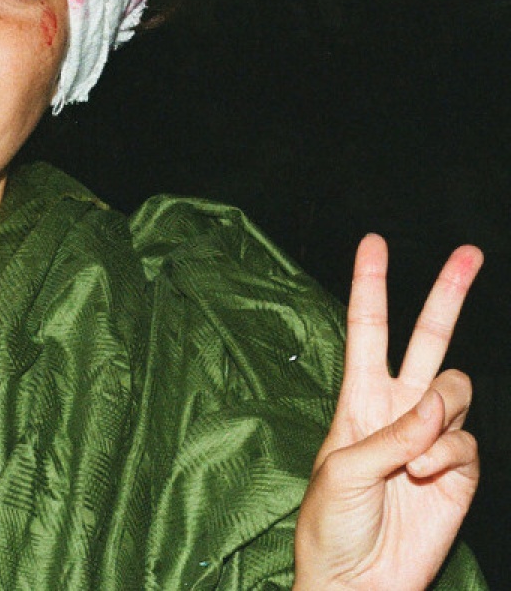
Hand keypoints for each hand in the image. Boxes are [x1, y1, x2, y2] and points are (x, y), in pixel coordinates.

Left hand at [294, 234, 480, 590]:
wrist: (357, 580)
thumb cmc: (329, 524)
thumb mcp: (341, 472)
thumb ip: (389, 436)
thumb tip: (434, 411)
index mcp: (357, 398)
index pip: (367, 330)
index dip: (370, 286)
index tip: (373, 243)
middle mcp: (396, 409)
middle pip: (427, 339)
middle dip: (448, 295)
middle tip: (471, 252)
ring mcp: (429, 439)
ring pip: (457, 391)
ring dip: (439, 419)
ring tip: (412, 460)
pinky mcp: (457, 471)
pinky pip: (467, 442)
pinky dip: (448, 458)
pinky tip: (425, 481)